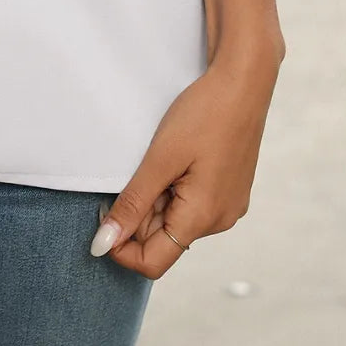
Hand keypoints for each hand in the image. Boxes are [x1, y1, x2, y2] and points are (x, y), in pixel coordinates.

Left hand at [89, 37, 283, 276]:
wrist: (243, 82)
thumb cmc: (204, 114)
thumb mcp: (159, 159)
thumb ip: (132, 205)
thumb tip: (104, 244)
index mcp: (203, 218)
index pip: (153, 263)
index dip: (120, 248)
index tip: (102, 217)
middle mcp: (220, 220)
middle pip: (163, 240)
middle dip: (138, 217)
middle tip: (132, 174)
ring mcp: (228, 206)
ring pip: (176, 221)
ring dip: (155, 201)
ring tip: (157, 161)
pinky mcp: (229, 190)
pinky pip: (192, 205)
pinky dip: (173, 191)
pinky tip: (173, 160)